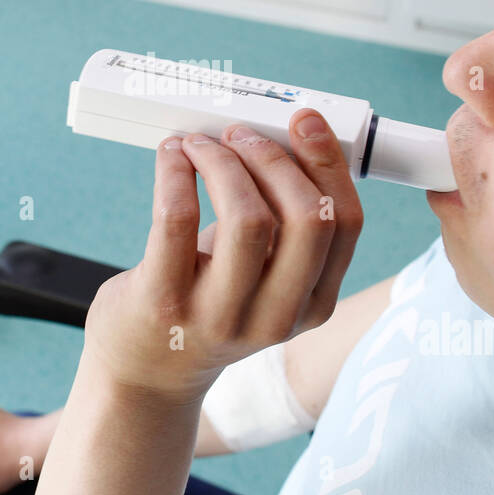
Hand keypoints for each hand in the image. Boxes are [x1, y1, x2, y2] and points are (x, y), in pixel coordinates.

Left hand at [81, 108, 362, 403]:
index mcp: (313, 304)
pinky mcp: (164, 303)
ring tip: (200, 145)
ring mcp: (219, 315)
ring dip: (224, 161)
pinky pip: (177, 219)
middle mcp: (275, 317)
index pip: (346, 223)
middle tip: (240, 134)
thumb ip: (286, 222)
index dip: (328, 162)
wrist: (148, 373)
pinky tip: (172, 157)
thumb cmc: (210, 304)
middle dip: (275, 157)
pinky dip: (176, 172)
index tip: (303, 121)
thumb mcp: (266, 277)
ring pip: (249, 219)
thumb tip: (288, 135)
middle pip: (308, 219)